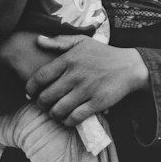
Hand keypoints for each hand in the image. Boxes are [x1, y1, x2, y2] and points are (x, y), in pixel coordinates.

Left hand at [25, 36, 149, 127]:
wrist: (130, 66)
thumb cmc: (103, 54)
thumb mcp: (82, 42)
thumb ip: (59, 41)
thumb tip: (37, 40)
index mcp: (69, 59)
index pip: (40, 77)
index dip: (30, 89)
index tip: (30, 93)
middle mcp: (76, 75)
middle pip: (46, 97)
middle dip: (41, 104)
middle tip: (44, 105)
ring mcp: (86, 89)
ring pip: (58, 110)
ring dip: (53, 114)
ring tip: (55, 112)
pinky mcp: (97, 102)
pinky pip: (74, 118)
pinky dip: (68, 121)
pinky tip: (68, 118)